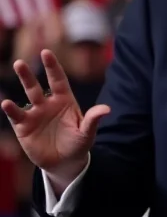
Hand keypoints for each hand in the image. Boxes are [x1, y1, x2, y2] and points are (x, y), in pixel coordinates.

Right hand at [0, 50, 109, 190]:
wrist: (65, 163)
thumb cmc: (78, 144)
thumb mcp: (87, 133)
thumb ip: (93, 120)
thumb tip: (106, 109)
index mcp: (64, 100)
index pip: (58, 80)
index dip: (53, 66)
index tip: (46, 52)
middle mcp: (47, 104)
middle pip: (37, 86)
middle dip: (28, 75)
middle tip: (19, 62)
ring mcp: (34, 115)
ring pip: (26, 96)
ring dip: (20, 84)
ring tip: (14, 72)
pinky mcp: (24, 128)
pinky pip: (16, 116)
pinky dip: (11, 110)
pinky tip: (7, 103)